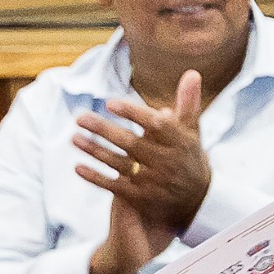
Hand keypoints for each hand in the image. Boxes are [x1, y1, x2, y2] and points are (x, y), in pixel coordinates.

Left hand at [76, 69, 214, 242]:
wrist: (199, 200)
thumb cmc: (188, 156)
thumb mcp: (191, 131)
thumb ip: (187, 103)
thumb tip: (192, 72)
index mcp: (180, 143)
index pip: (155, 125)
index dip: (132, 113)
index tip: (109, 103)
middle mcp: (168, 163)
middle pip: (132, 144)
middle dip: (104, 130)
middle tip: (79, 118)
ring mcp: (155, 182)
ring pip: (119, 164)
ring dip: (94, 151)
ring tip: (74, 138)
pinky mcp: (143, 199)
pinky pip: (115, 187)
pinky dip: (95, 177)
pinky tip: (77, 167)